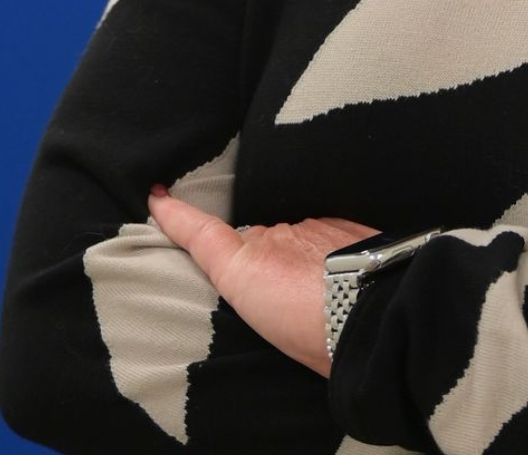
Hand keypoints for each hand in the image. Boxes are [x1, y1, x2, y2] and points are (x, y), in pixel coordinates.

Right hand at [148, 184, 377, 377]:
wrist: (369, 316)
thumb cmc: (312, 332)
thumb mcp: (264, 322)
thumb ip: (253, 290)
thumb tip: (259, 286)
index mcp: (246, 264)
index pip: (204, 233)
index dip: (178, 215)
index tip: (158, 195)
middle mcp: (273, 236)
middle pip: (257, 241)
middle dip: (259, 258)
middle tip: (274, 293)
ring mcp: (310, 227)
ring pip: (293, 238)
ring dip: (297, 258)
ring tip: (314, 294)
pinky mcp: (344, 225)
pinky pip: (326, 235)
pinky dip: (327, 252)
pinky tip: (341, 276)